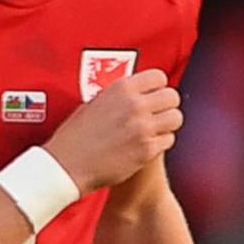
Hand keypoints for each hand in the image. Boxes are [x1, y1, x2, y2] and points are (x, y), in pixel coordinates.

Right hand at [45, 69, 180, 192]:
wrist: (67, 166)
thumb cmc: (76, 136)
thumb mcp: (93, 103)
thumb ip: (118, 96)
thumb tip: (134, 91)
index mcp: (121, 88)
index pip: (159, 77)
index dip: (158, 87)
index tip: (154, 95)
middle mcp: (135, 105)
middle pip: (172, 96)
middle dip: (167, 105)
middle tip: (158, 114)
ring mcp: (143, 128)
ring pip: (176, 118)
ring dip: (168, 124)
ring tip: (156, 130)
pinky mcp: (147, 150)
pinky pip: (169, 140)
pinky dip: (161, 142)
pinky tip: (148, 145)